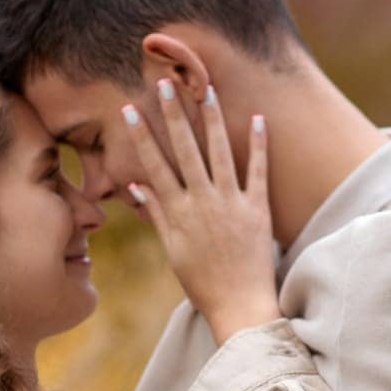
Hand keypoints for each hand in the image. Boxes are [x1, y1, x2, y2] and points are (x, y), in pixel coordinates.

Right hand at [123, 81, 278, 345]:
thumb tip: (138, 184)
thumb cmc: (203, 283)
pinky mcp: (258, 210)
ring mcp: (231, 205)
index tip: (130, 108)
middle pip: (184, 151)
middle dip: (173, 115)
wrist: (240, 307)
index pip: (154, 166)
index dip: (142, 136)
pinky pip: (259, 172)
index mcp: (179, 214)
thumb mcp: (173, 250)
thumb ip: (158, 214)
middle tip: (164, 82)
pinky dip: (260, 145)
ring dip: (212, 119)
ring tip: (206, 88)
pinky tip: (259, 118)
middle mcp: (202, 204)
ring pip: (220, 153)